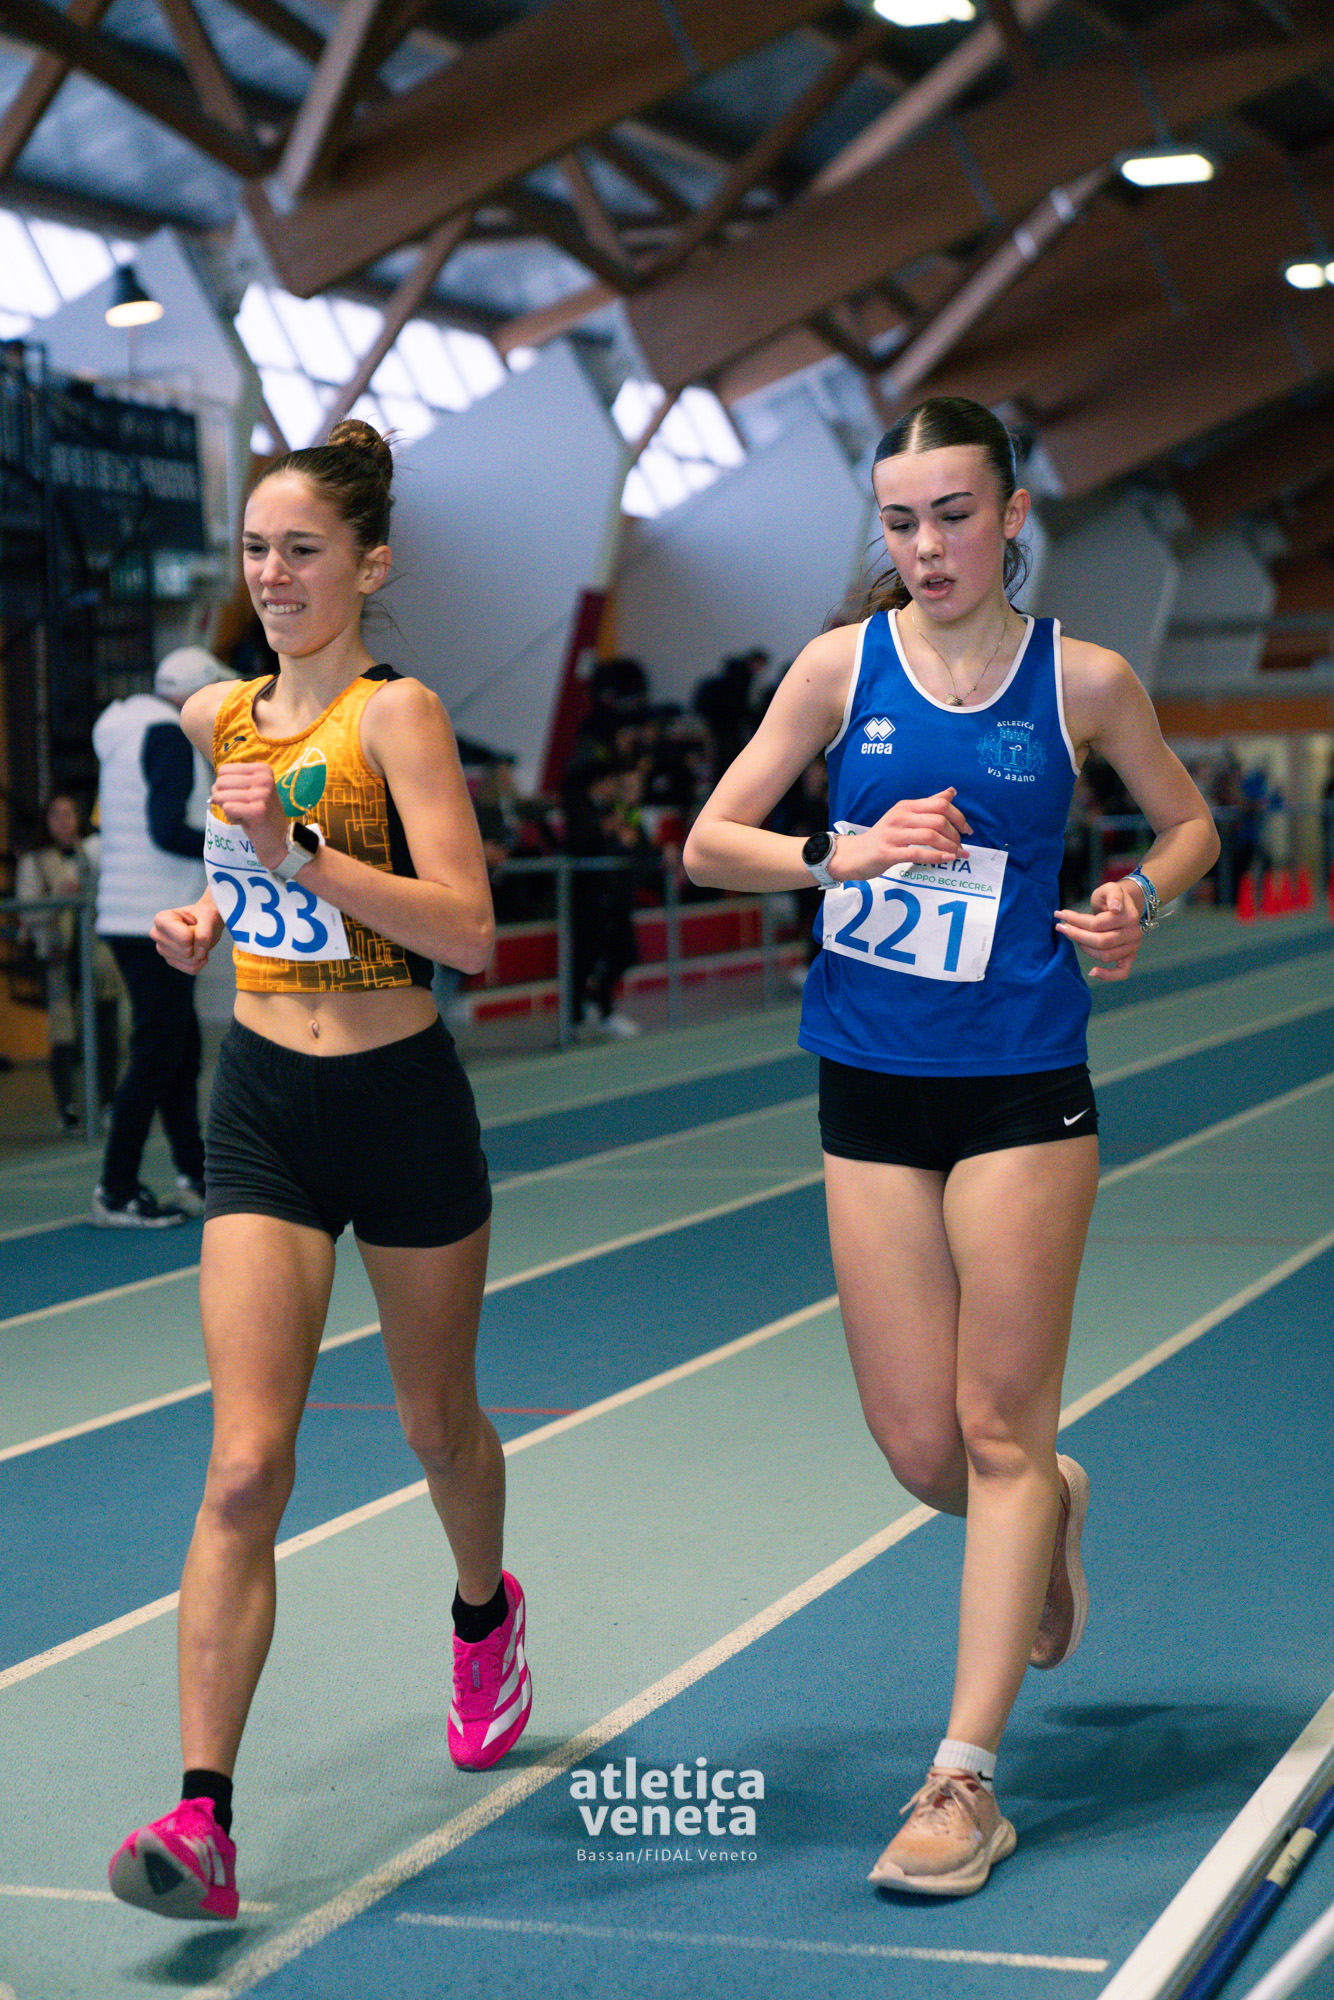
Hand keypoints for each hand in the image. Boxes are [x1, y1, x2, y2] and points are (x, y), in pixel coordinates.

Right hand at [153, 899, 222, 974]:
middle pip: (187, 952)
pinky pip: (192, 969)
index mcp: (162, 919)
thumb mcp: (209, 916)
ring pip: (190, 962)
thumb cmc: (203, 915)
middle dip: (198, 944)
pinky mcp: (171, 961)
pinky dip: (200, 962)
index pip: (184, 938)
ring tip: (197, 940)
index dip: (196, 935)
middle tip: (197, 932)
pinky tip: (198, 950)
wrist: (204, 921)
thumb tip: (199, 953)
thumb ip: (205, 933)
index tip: (195, 924)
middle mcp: (157, 935)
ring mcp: (163, 950)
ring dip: (200, 953)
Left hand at [211, 762, 288, 869]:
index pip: (224, 770)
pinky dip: (231, 817)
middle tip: (241, 807)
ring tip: (244, 814)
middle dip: (223, 798)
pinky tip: (245, 821)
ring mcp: (262, 794)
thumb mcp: (249, 791)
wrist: (275, 840)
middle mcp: (264, 778)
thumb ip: (230, 783)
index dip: (225, 786)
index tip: (241, 797)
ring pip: (221, 796)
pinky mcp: (258, 811)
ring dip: (228, 809)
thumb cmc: (258, 813)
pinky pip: (227, 808)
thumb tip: (213, 790)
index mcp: (262, 769)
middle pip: (221, 782)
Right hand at [829, 788, 971, 881]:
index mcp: (906, 806)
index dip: (958, 816)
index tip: (967, 830)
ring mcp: (893, 834)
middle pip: (938, 819)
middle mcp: (900, 816)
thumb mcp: (904, 816)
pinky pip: (917, 853)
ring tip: (957, 855)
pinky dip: (936, 856)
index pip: (940, 804)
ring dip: (949, 847)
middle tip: (961, 845)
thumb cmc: (884, 836)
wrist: (854, 854)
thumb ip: (928, 805)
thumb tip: (951, 792)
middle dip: (955, 834)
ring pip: (930, 836)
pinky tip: (946, 859)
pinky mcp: (888, 852)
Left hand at [1055, 879, 1143, 980]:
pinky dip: (1107, 976)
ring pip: (1105, 956)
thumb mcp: (1110, 888)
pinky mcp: (1130, 958)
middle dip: (1077, 935)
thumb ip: (1113, 893)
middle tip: (1061, 927)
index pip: (1098, 924)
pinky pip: (1121, 973)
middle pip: (1101, 941)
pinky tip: (1092, 972)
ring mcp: (1132, 947)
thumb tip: (1116, 908)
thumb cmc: (1112, 898)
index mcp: (1129, 916)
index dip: (1077, 921)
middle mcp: (1134, 934)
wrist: (1124, 905)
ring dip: (1085, 948)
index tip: (1061, 914)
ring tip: (1073, 936)